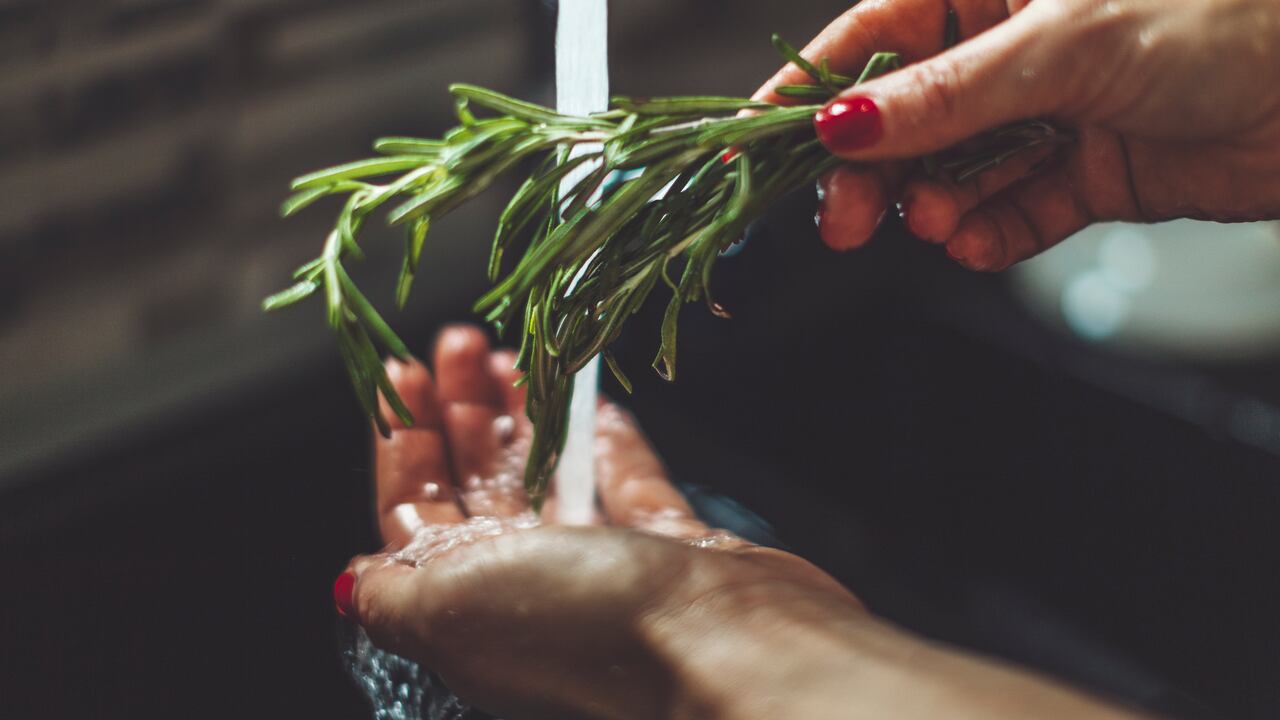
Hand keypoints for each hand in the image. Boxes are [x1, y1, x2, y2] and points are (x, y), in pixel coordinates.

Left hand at [338, 326, 864, 718]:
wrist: (724, 655)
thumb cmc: (580, 628)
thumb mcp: (448, 607)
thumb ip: (390, 594)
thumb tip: (347, 583)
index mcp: (466, 608)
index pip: (415, 516)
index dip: (402, 443)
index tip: (402, 374)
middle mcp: (531, 591)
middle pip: (478, 487)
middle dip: (459, 411)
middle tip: (458, 341)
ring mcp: (606, 571)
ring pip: (550, 477)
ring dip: (524, 416)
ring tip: (510, 352)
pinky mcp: (673, 552)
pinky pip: (631, 484)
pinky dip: (607, 440)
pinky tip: (592, 400)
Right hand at [757, 0, 1279, 269]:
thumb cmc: (1224, 15)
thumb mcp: (1060, 44)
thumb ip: (944, 96)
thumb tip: (844, 124)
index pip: (878, 35)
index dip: (817, 90)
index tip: (760, 141)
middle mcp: (1016, 47)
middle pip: (907, 117)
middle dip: (874, 172)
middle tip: (845, 222)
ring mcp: (1051, 111)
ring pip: (956, 170)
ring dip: (937, 206)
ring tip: (939, 227)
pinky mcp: (1088, 170)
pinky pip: (1016, 210)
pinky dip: (991, 232)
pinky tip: (977, 242)